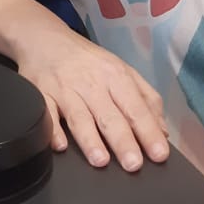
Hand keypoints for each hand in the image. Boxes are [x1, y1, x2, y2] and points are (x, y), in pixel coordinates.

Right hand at [12, 20, 168, 171]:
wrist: (45, 38)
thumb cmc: (88, 61)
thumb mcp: (122, 70)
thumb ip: (146, 99)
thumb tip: (162, 132)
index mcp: (116, 77)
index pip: (136, 108)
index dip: (148, 131)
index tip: (159, 154)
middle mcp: (92, 83)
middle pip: (109, 115)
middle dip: (122, 140)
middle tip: (133, 165)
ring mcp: (65, 89)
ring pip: (80, 116)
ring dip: (90, 139)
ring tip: (101, 161)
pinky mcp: (41, 93)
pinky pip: (46, 113)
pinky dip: (52, 129)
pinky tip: (59, 145)